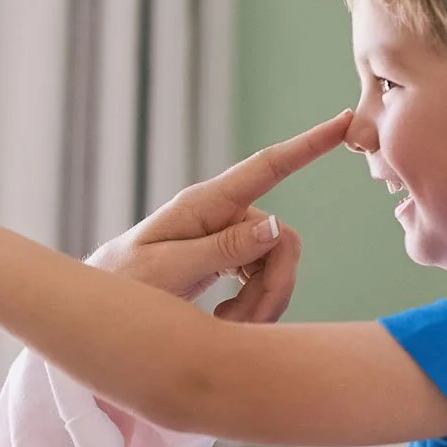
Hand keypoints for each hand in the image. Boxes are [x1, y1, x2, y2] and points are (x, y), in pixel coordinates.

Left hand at [88, 109, 351, 324]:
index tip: (346, 120)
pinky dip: (254, 307)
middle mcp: (220, 215)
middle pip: (282, 241)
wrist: (101, 309)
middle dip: (273, 287)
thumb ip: (222, 249)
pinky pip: (264, 279)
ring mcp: (226, 238)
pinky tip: (226, 321)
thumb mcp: (168, 270)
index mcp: (204, 205)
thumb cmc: (123, 286)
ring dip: (262, 304)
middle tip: (243, 325)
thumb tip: (276, 225)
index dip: (308, 145)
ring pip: (277, 266)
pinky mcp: (227, 260)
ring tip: (226, 325)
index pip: (266, 167)